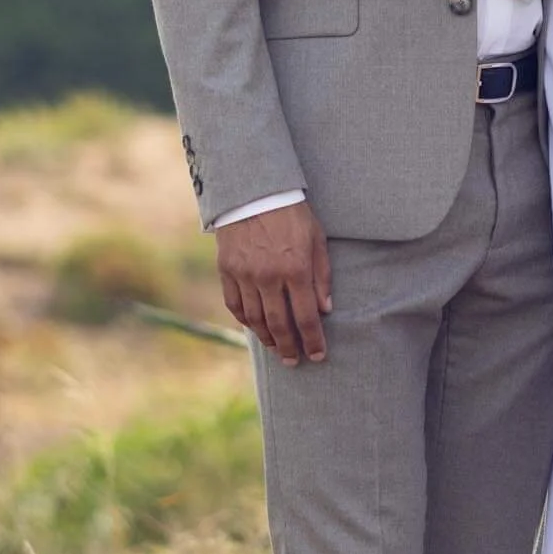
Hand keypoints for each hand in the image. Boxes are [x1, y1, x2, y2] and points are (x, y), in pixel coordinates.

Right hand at [217, 201, 332, 364]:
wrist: (254, 191)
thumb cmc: (292, 214)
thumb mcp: (317, 240)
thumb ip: (322, 276)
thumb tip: (325, 310)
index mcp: (296, 269)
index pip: (306, 317)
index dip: (313, 341)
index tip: (317, 356)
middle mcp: (269, 276)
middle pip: (279, 325)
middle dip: (289, 348)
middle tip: (294, 361)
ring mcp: (245, 274)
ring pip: (255, 319)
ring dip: (267, 338)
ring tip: (276, 348)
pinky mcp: (227, 270)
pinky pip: (235, 304)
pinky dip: (245, 320)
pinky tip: (254, 326)